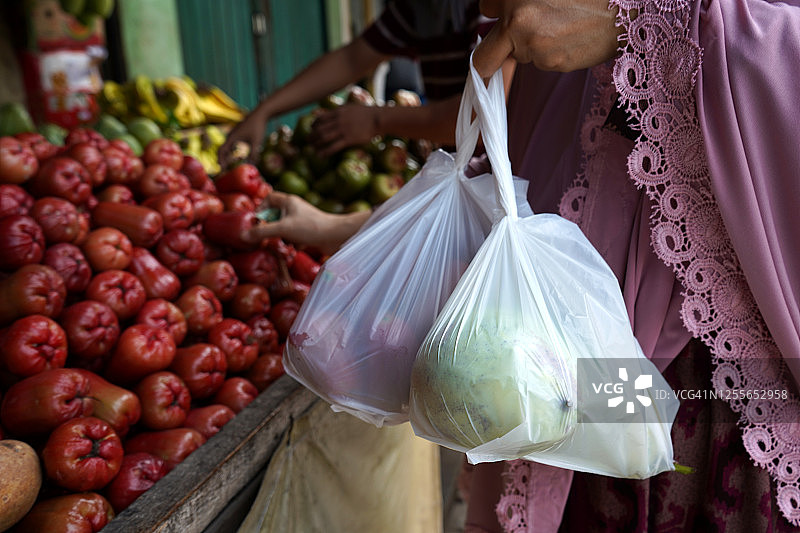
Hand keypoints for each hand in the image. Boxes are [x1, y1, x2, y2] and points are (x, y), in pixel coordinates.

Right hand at [217, 108, 268, 168]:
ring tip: (225, 164)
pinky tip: (233, 153)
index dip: (221, 161)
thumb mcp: (256, 142)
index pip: (222, 151)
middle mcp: (231, 136)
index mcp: (232, 138)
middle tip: (222, 170)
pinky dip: (229, 150)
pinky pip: (230, 143)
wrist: (260, 114)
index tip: (221, 170)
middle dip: (221, 160)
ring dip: (225, 155)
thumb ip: (253, 154)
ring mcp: (233, 134)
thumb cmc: (258, 128)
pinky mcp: (237, 133)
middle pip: (222, 149)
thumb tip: (252, 165)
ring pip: (225, 146)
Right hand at [241, 191, 369, 255]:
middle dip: (270, 226)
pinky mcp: (310, 232)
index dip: (261, 208)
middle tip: (266, 236)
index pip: (270, 198)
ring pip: (285, 227)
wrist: (337, 237)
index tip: (257, 222)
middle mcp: (296, 208)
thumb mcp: (283, 229)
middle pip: (276, 214)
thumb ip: (262, 232)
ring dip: (281, 237)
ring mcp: (304, 220)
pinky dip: (292, 243)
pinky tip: (295, 248)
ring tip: (282, 244)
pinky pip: (295, 236)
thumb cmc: (311, 228)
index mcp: (289, 201)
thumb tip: (242, 236)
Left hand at [309, 105, 379, 156]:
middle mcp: (338, 120)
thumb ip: (342, 111)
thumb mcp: (351, 107)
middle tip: (307, 141)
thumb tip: (336, 113)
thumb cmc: (367, 113)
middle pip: (319, 129)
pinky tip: (320, 155)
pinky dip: (325, 151)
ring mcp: (343, 130)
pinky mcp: (348, 139)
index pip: (321, 118)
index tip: (311, 129)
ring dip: (316, 143)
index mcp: (338, 112)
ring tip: (311, 148)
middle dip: (311, 135)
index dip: (314, 125)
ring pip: (324, 138)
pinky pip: (333, 147)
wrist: (378, 119)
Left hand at [474, 0, 620, 76]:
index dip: (496, 14)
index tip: (500, 21)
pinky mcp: (553, 63)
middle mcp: (518, 22)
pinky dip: (552, 52)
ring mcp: (535, 47)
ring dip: (532, 44)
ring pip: (521, 55)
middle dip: (491, 57)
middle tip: (508, 47)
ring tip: (561, 24)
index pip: (486, 8)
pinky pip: (542, 62)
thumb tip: (491, 9)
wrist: (624, 7)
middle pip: (485, 59)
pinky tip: (571, 35)